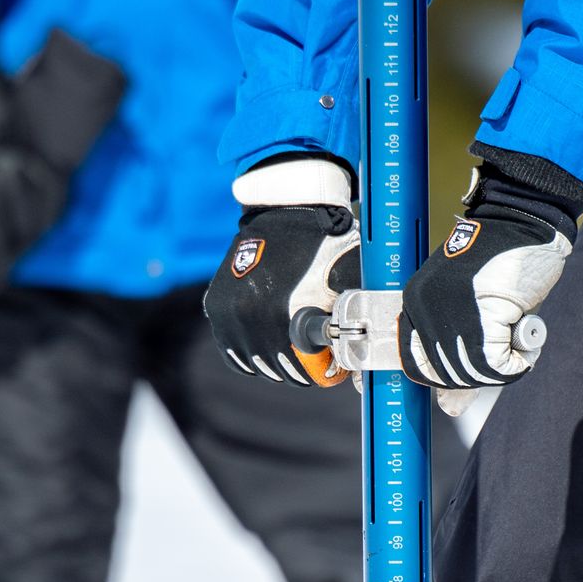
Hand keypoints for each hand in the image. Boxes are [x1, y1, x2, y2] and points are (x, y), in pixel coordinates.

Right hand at [203, 156, 359, 386]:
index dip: (321, 371)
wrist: (285, 209)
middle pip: (279, 369)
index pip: (303, 368)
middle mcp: (249, 316)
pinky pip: (233, 353)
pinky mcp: (216, 308)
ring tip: (294, 354)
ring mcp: (228, 314)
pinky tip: (268, 349)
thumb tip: (366, 348)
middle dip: (301, 370)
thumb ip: (355, 314)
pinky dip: (251, 356)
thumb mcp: (347, 276)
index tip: (332, 368)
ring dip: (276, 365)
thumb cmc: (323, 243)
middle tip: (316, 364)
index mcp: (283, 312)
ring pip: (256, 364)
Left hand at [398, 159, 582, 405]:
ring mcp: (448, 311)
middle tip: (503, 348)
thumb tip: (449, 409)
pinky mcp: (480, 313)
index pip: (414, 365)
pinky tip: (525, 337)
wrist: (525, 220)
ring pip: (472, 373)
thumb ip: (460, 356)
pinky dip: (518, 361)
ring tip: (517, 337)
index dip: (440, 379)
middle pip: (446, 375)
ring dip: (502, 366)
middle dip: (480, 373)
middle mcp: (422, 308)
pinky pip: (497, 364)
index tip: (463, 374)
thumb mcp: (476, 310)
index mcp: (414, 304)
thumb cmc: (502, 263)